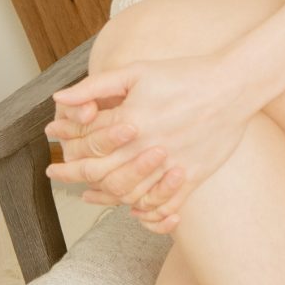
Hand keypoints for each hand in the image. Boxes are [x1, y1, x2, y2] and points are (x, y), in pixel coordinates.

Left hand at [46, 53, 252, 231]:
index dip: (65, 142)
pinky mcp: (192, 178)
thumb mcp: (135, 72)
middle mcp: (146, 148)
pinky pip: (162, 205)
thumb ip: (94, 86)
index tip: (53, 142)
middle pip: (99, 173)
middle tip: (55, 173)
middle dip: (71, 174)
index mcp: (130, 120)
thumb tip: (59, 99)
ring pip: (127, 194)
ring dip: (104, 195)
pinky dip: (144, 211)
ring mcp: (169, 166)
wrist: (232, 86)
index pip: (86, 140)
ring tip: (89, 194)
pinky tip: (132, 207)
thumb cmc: (183, 75)